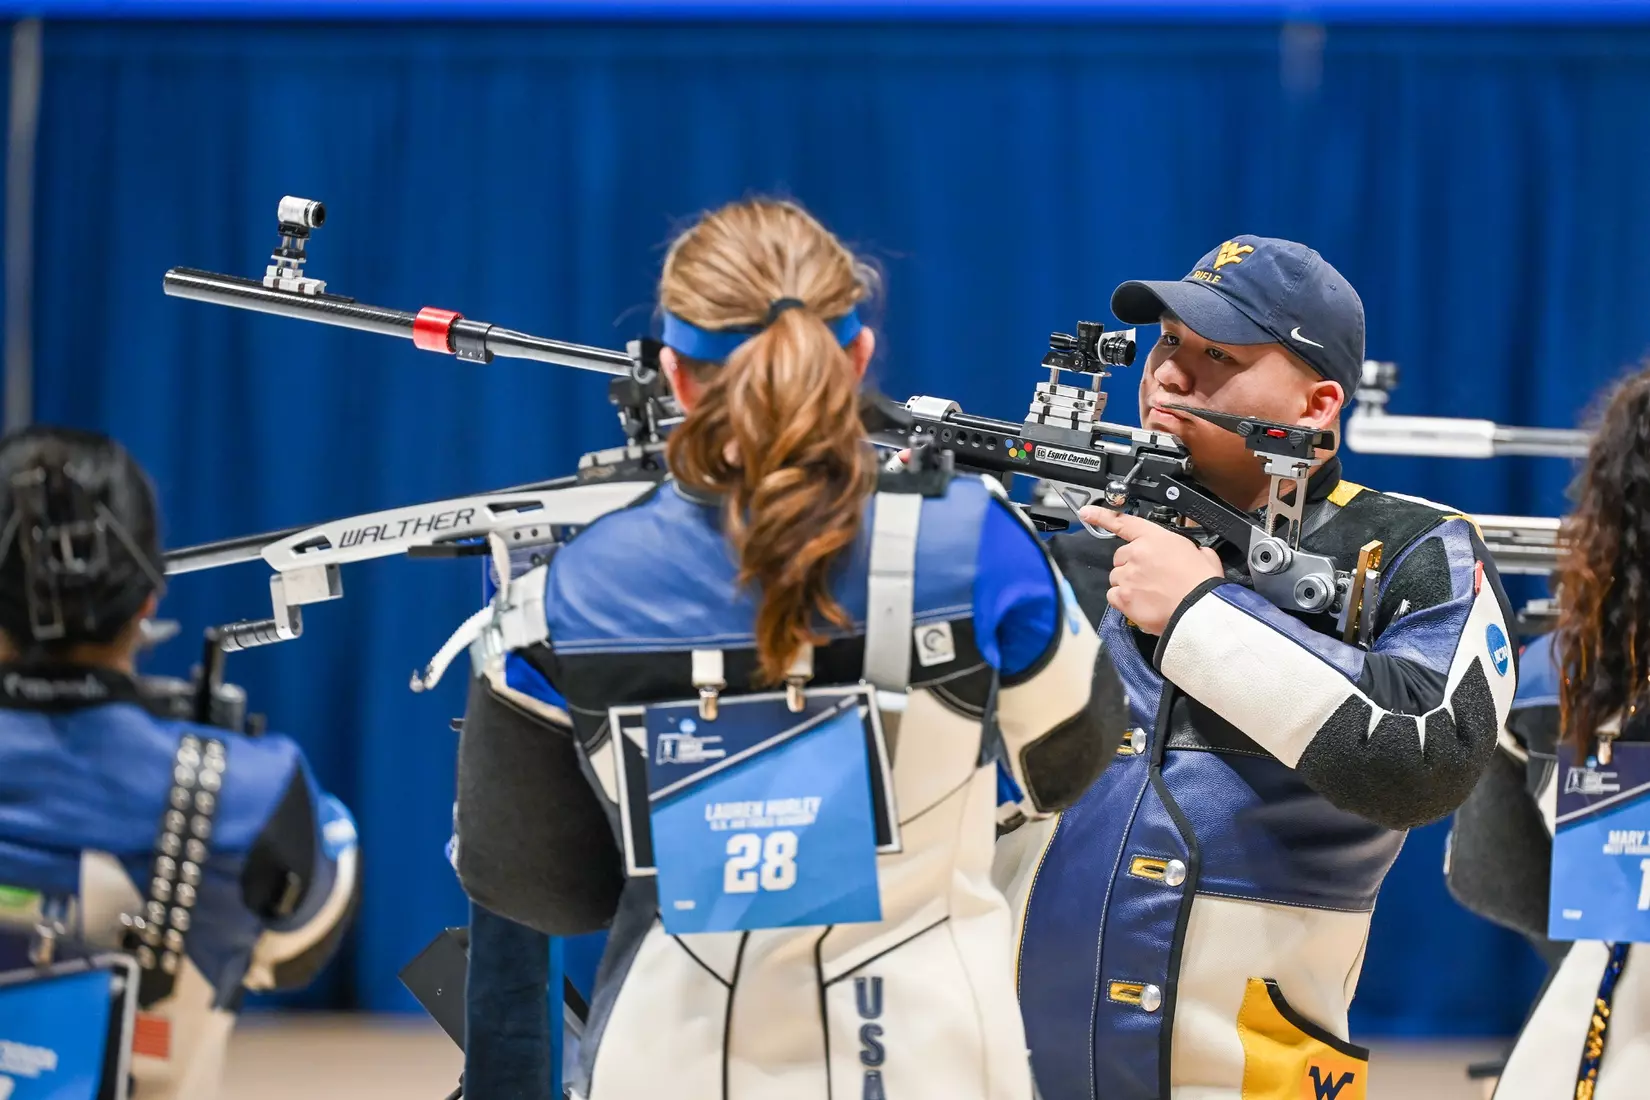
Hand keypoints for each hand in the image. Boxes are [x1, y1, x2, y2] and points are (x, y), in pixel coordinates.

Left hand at [1079, 506, 1223, 634]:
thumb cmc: (1203, 583)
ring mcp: (1127, 576)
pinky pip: (1113, 596)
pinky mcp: (1123, 597)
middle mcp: (1136, 553)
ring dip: (1127, 583)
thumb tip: (1189, 554)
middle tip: (1150, 577)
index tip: (1085, 512)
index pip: (1123, 522)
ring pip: (1116, 577)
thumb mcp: (1202, 555)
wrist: (1200, 610)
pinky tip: (1140, 604)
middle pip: (1120, 557)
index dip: (1101, 516)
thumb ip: (1186, 549)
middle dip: (1131, 565)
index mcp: (1154, 538)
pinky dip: (1123, 600)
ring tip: (1148, 593)